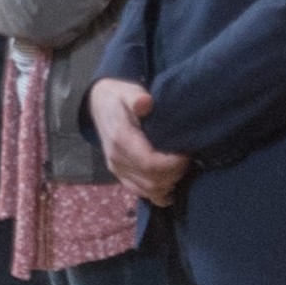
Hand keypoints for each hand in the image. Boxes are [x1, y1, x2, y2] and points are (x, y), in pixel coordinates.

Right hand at [91, 78, 188, 205]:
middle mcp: (116, 159)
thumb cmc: (119, 97)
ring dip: (168, 183)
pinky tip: (170, 183)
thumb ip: (136, 97)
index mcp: (120, 139)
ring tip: (178, 167)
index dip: (173, 164)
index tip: (185, 152)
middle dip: (175, 173)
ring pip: (148, 191)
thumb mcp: (128, 91)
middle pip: (152, 181)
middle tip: (186, 159)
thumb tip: (145, 103)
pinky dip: (159, 192)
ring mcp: (117, 169)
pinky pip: (141, 192)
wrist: (99, 104)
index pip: (150, 164)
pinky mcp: (120, 175)